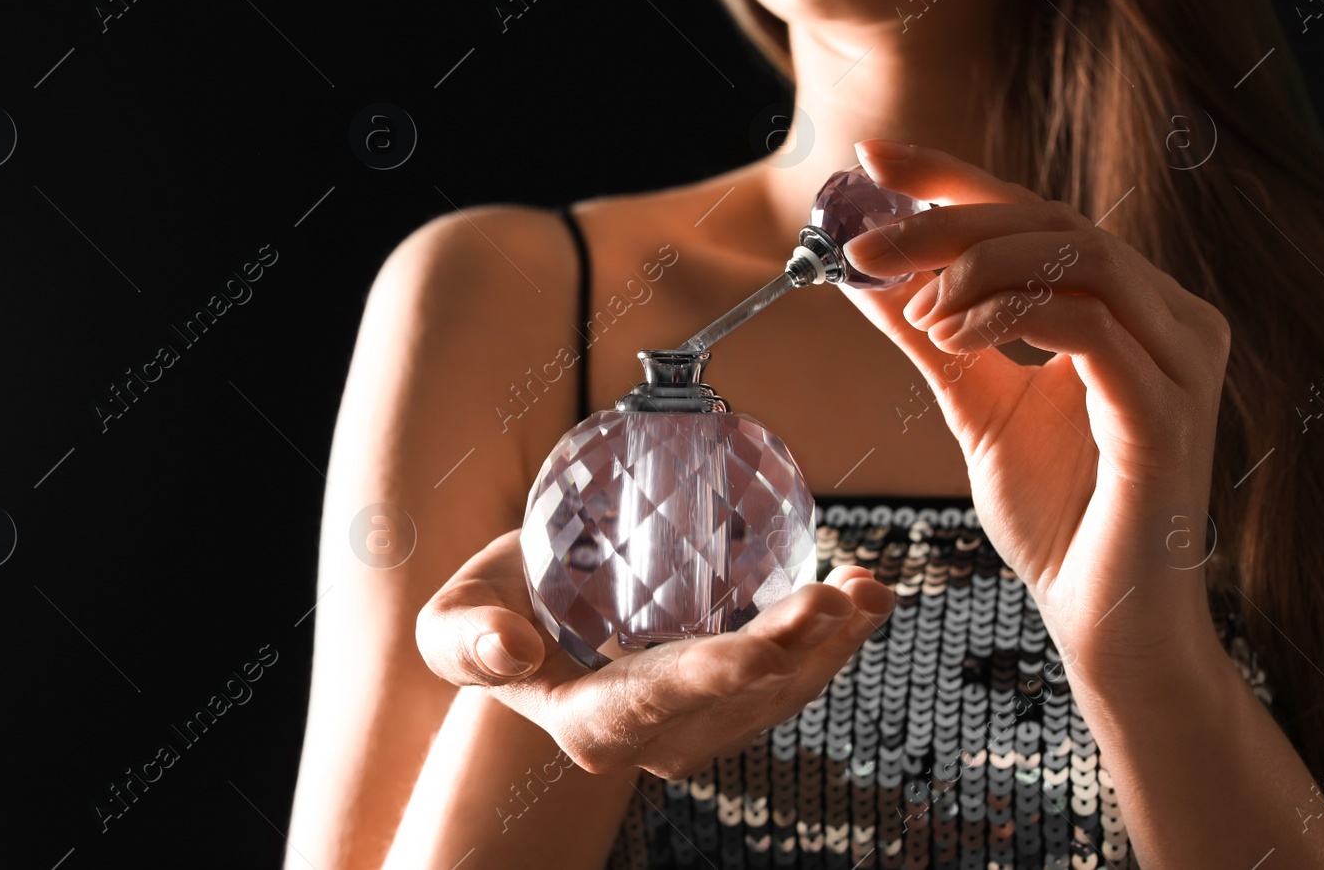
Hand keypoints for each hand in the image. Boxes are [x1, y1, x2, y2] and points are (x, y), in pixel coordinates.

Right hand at [416, 528, 895, 777]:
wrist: (532, 608)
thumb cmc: (490, 616)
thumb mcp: (455, 620)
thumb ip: (468, 640)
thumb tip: (513, 649)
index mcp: (590, 722)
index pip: (656, 705)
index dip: (711, 681)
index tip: (759, 652)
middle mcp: (656, 734)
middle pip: (736, 700)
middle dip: (794, 653)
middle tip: (840, 597)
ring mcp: (702, 716)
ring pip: (779, 692)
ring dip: (833, 645)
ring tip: (868, 589)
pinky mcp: (734, 690)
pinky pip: (795, 672)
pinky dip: (835, 635)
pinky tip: (865, 593)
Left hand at [838, 139, 1232, 679]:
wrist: (1103, 619)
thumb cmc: (1056, 517)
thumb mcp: (976, 405)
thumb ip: (931, 337)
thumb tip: (864, 277)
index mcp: (1131, 307)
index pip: (1039, 214)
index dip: (955, 178)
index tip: (874, 159)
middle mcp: (1170, 317)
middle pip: (1052, 221)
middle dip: (945, 222)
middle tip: (865, 245)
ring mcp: (1180, 357)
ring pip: (1076, 253)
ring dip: (973, 267)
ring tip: (913, 309)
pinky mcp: (1168, 406)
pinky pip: (1085, 322)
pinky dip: (1004, 314)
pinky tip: (948, 335)